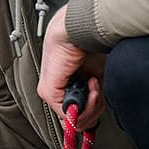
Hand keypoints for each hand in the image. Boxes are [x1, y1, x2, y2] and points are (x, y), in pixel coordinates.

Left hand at [37, 7, 105, 130]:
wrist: (79, 28)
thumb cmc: (89, 46)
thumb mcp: (97, 77)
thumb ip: (94, 98)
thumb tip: (95, 116)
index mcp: (66, 87)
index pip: (76, 114)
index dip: (91, 114)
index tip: (99, 104)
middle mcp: (56, 91)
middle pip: (77, 120)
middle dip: (94, 110)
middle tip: (98, 91)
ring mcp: (51, 92)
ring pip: (75, 119)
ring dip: (93, 105)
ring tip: (94, 84)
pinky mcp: (49, 91)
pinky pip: (70, 113)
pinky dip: (87, 103)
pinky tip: (91, 84)